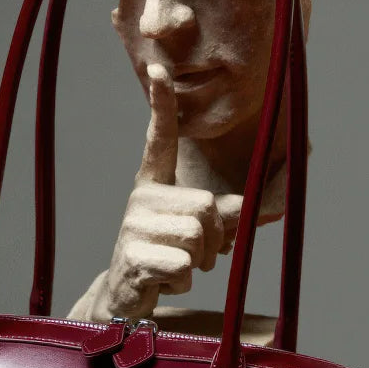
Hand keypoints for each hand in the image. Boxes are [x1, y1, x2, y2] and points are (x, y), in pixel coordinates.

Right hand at [81, 64, 241, 320]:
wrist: (125, 297)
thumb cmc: (166, 257)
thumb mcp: (196, 231)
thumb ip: (222, 214)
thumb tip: (243, 209)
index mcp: (154, 184)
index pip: (159, 138)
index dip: (161, 105)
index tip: (158, 70)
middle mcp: (141, 198)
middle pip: (207, 205)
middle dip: (214, 238)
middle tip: (193, 253)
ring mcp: (133, 226)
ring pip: (199, 234)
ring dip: (200, 261)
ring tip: (177, 265)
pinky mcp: (132, 255)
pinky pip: (184, 263)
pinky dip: (184, 279)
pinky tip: (164, 279)